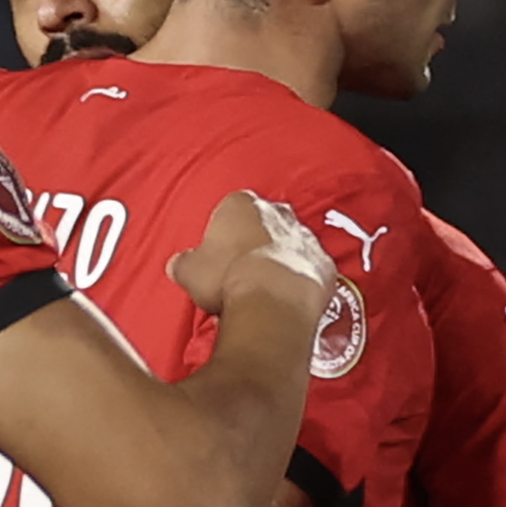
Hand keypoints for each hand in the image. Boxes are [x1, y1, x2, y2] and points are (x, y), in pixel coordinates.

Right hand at [168, 192, 335, 316]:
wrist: (273, 301)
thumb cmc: (226, 278)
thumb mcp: (190, 271)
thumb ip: (185, 263)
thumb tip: (179, 265)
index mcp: (241, 204)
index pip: (231, 208)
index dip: (224, 230)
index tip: (219, 252)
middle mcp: (278, 212)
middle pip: (265, 222)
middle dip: (257, 239)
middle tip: (243, 267)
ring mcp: (307, 237)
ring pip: (293, 243)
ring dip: (283, 258)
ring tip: (267, 286)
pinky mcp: (325, 263)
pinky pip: (312, 268)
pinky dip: (303, 278)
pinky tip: (291, 295)